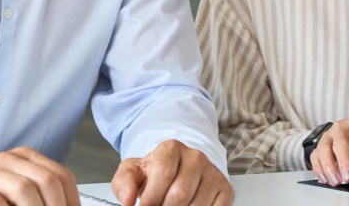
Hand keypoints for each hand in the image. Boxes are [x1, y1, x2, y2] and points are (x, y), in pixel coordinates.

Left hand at [110, 139, 231, 205]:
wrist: (179, 170)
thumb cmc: (155, 174)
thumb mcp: (133, 172)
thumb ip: (124, 183)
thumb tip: (127, 200)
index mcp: (171, 149)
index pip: (163, 174)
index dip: (151, 199)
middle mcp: (195, 157)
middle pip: (179, 194)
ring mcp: (212, 173)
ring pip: (196, 205)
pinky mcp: (224, 189)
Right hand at [309, 113, 348, 185]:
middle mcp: (341, 127)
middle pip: (340, 142)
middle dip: (343, 161)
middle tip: (348, 176)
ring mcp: (328, 135)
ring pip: (324, 148)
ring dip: (329, 167)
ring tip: (336, 181)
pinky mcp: (319, 145)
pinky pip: (315, 156)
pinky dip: (318, 168)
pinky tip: (325, 179)